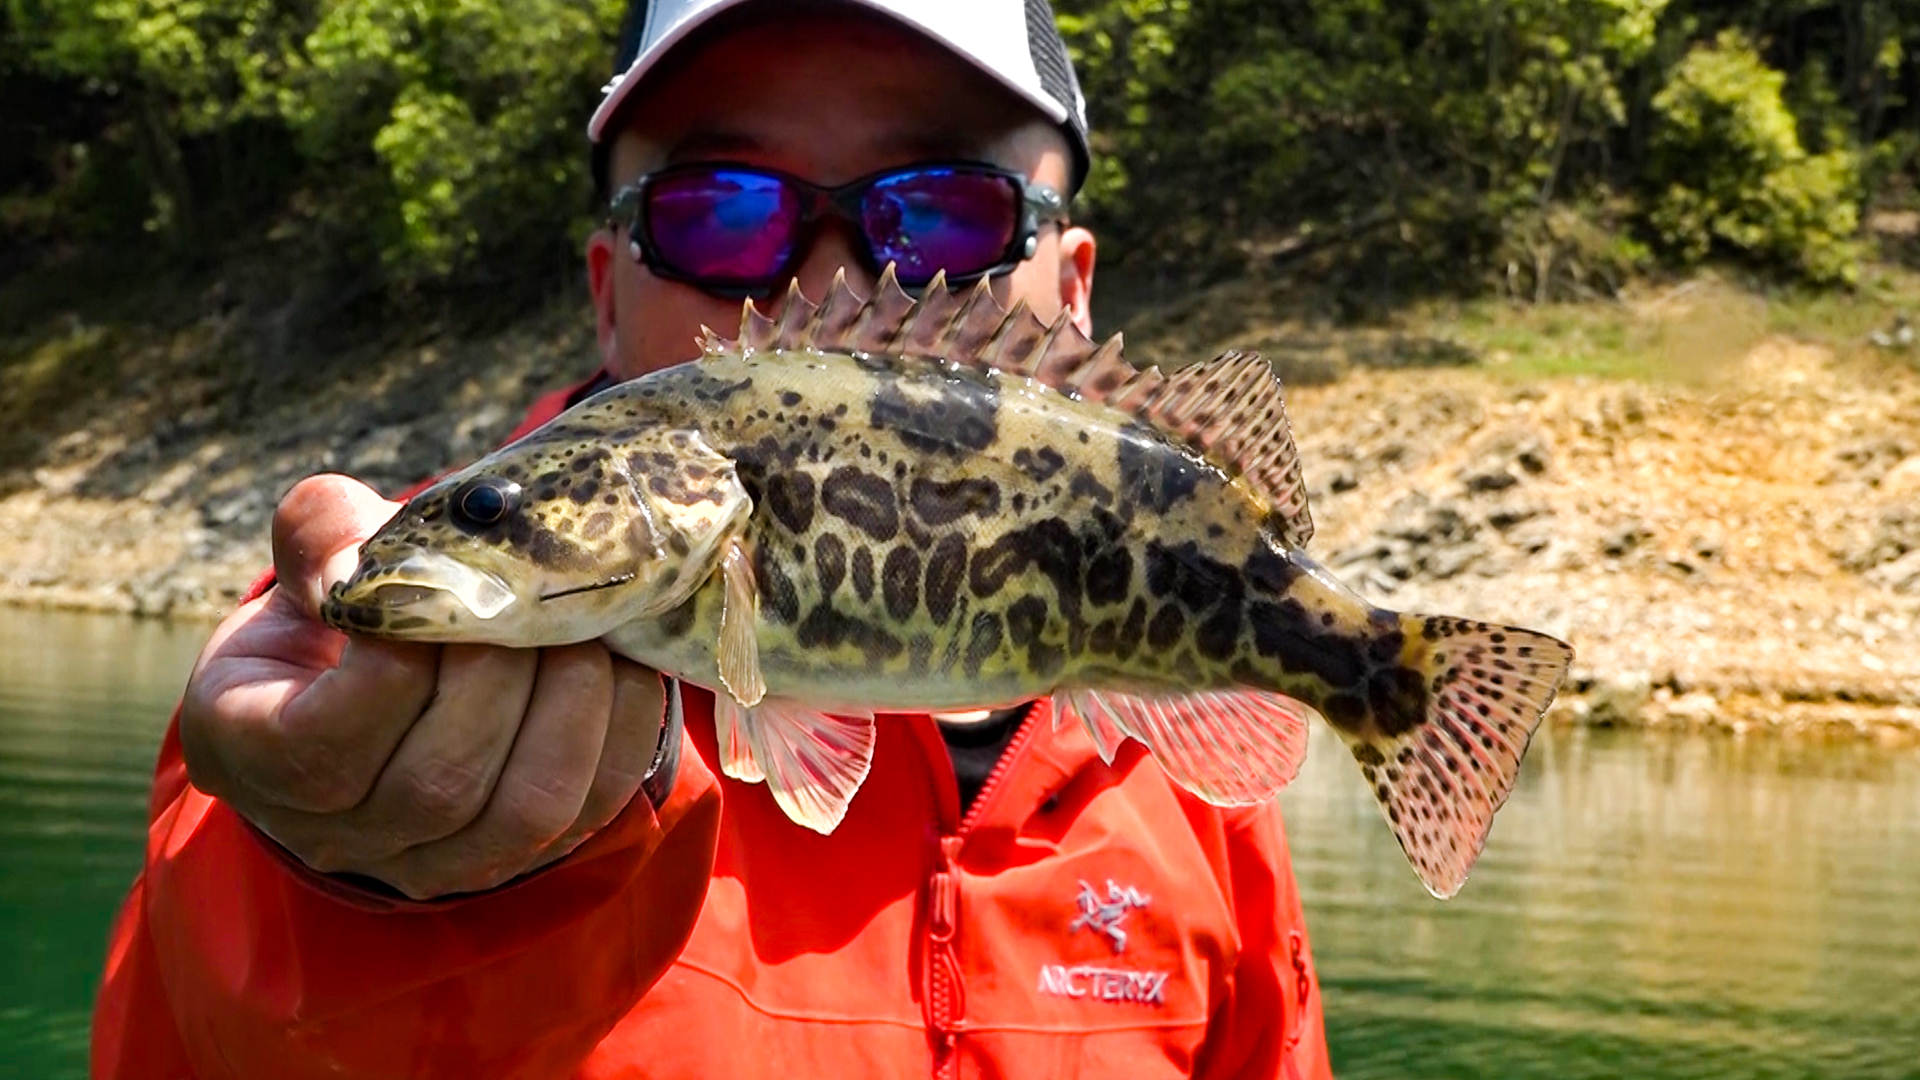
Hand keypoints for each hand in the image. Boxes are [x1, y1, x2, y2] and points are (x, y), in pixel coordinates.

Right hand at [178, 475, 665, 899]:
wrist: (380, 677)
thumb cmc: (344, 613)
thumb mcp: (313, 565)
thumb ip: (324, 536)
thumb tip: (362, 560)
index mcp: (253, 753)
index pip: (326, 740)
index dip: (398, 658)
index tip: (437, 584)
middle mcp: (335, 832)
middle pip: (439, 782)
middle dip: (502, 670)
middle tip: (529, 592)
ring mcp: (431, 862)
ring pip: (524, 808)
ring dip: (573, 702)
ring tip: (581, 624)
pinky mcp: (518, 857)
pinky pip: (591, 808)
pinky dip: (622, 728)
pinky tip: (620, 660)